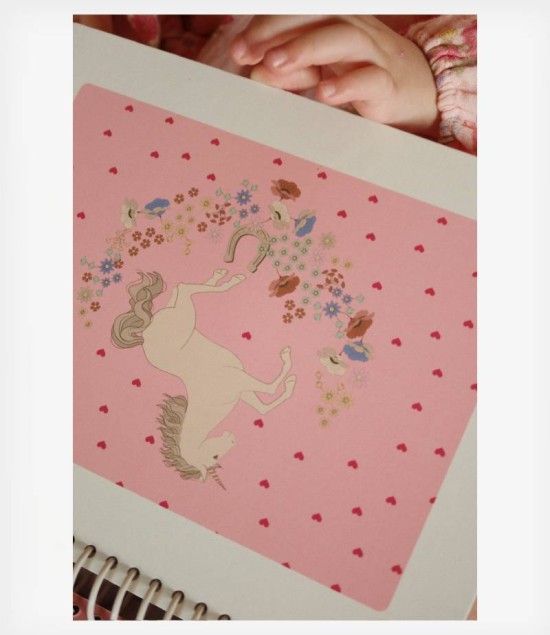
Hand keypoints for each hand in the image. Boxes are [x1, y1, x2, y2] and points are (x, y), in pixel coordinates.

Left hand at [230, 15, 438, 136]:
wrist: (418, 92)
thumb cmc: (362, 77)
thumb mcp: (321, 70)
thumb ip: (290, 70)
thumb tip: (256, 73)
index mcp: (334, 22)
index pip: (297, 14)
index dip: (266, 26)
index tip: (239, 50)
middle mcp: (353, 30)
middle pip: (314, 18)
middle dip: (275, 34)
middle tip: (246, 54)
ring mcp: (374, 55)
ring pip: (342, 39)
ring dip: (305, 49)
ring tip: (274, 65)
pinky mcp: (389, 84)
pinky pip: (371, 79)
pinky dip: (347, 84)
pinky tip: (323, 94)